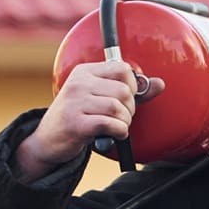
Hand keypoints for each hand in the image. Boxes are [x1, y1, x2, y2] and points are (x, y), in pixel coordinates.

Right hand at [14, 60, 164, 181]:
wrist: (48, 139)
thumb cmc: (79, 117)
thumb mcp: (101, 98)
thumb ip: (131, 91)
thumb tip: (160, 83)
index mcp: (85, 72)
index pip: (122, 68)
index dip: (132, 85)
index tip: (125, 98)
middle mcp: (78, 83)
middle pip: (124, 90)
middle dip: (130, 108)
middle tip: (121, 117)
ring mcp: (75, 102)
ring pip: (118, 107)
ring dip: (125, 121)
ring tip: (117, 125)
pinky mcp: (75, 123)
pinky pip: (111, 124)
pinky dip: (120, 131)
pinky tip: (114, 134)